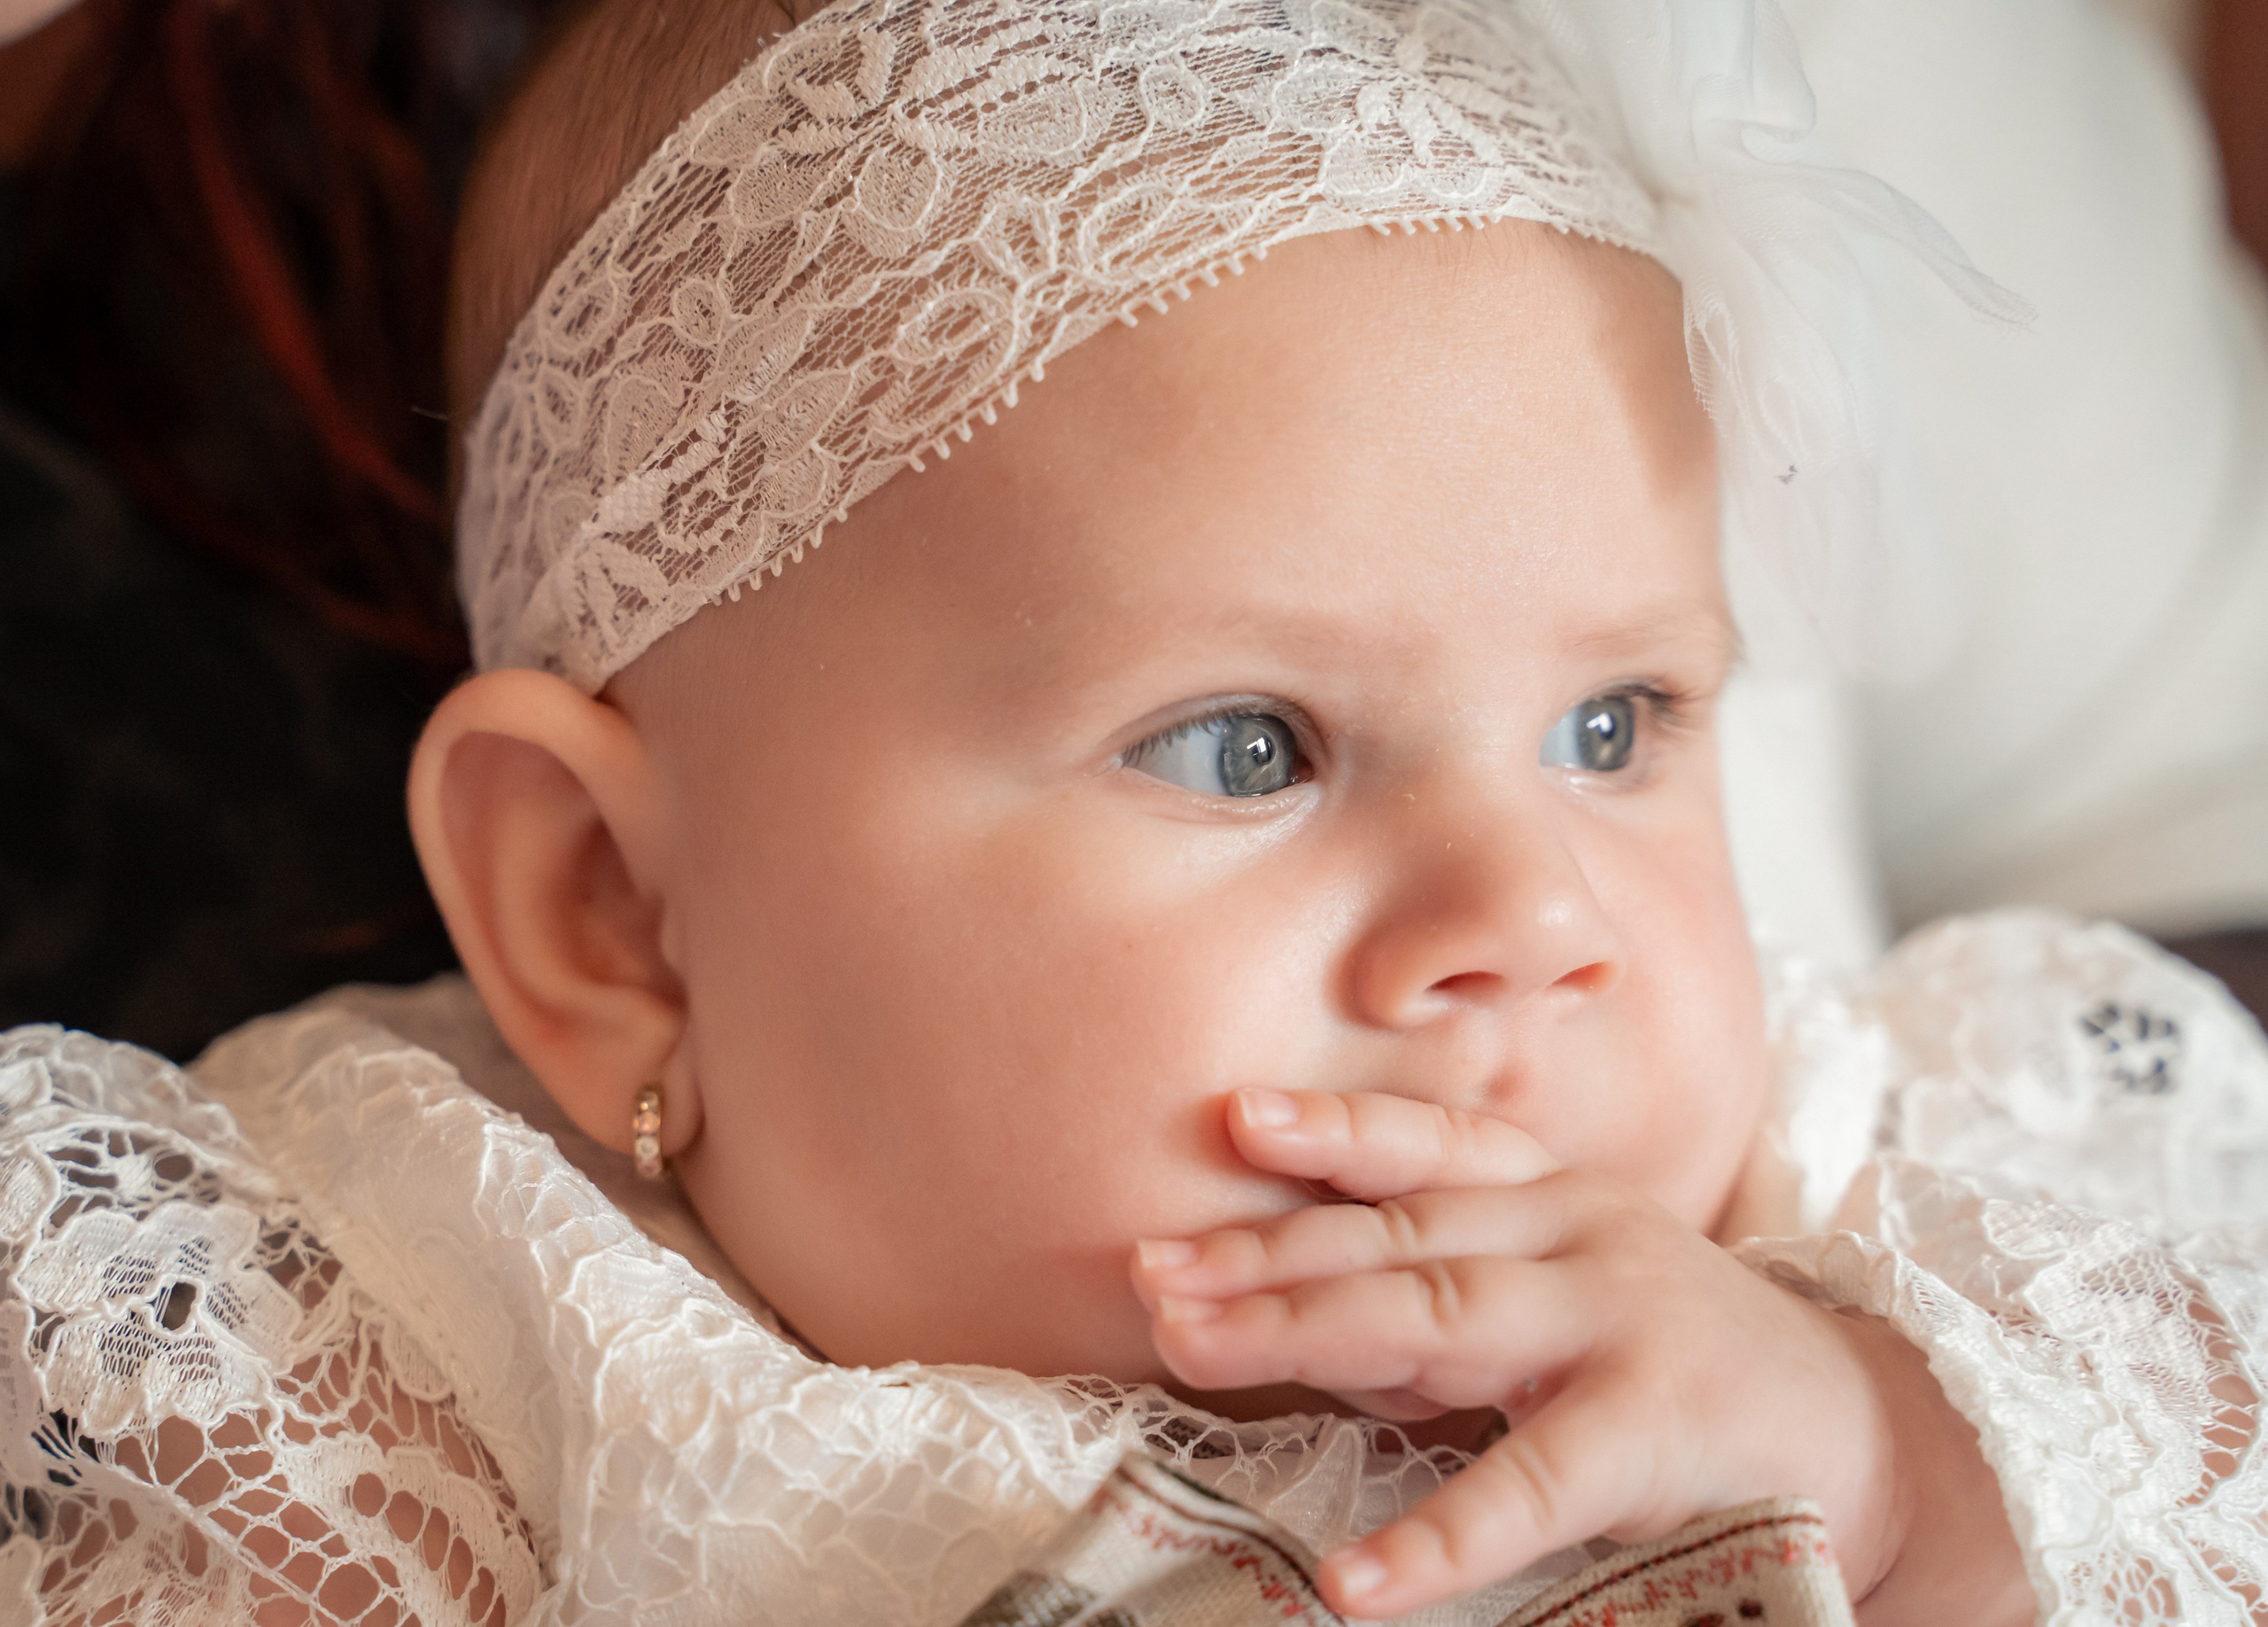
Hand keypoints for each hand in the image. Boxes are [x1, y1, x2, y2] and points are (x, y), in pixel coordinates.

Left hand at [1129, 1089, 2027, 1622]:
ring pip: (1441, 1313)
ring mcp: (1620, 1317)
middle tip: (1152, 1274)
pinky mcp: (1660, 1425)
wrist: (1864, 1431)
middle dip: (1266, 1250)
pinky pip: (1533, 1480)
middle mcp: (1579, 1230)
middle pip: (1399, 1232)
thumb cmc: (1674, 1366)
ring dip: (1306, 1330)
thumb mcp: (1553, 1307)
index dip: (1328, 1127)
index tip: (1227, 1118)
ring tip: (1193, 1350)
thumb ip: (1436, 1310)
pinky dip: (1441, 1533)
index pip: (1426, 1144)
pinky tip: (1359, 1582)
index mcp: (1553, 1193)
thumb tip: (1288, 1320)